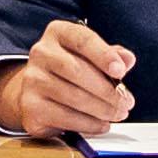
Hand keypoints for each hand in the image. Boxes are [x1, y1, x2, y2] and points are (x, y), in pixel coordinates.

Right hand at [0, 21, 137, 140]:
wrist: (35, 90)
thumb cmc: (69, 70)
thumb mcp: (90, 55)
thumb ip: (111, 55)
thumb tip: (127, 59)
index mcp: (58, 33)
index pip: (83, 40)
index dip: (104, 55)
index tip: (121, 71)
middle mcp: (41, 53)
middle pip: (77, 71)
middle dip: (108, 90)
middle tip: (126, 102)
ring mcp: (32, 80)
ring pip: (73, 97)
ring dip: (102, 109)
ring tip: (118, 114)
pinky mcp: (30, 107)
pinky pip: (65, 117)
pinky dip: (89, 123)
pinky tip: (102, 124)